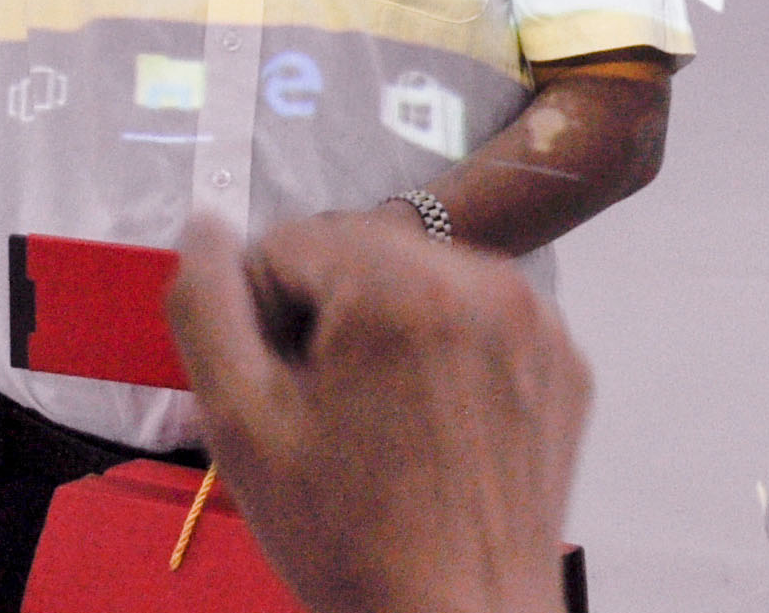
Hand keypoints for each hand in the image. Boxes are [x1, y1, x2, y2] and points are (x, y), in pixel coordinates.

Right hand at [166, 211, 583, 612]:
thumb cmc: (350, 539)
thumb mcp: (242, 424)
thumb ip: (206, 306)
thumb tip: (203, 229)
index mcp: (404, 288)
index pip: (290, 243)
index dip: (260, 317)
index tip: (278, 392)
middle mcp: (488, 284)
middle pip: (361, 256)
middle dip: (326, 321)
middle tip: (322, 415)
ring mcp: (538, 323)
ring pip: (420, 284)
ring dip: (385, 333)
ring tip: (377, 428)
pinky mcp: (565, 362)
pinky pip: (478, 322)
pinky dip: (445, 357)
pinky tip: (430, 432)